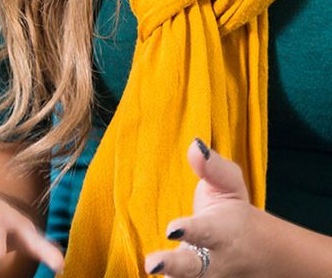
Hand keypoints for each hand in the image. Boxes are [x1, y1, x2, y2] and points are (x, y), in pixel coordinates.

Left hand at [144, 139, 272, 276]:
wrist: (260, 255)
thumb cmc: (233, 213)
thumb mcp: (230, 186)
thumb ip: (213, 167)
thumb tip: (195, 146)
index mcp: (221, 231)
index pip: (205, 231)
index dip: (190, 231)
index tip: (171, 228)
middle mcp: (214, 261)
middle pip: (193, 267)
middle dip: (174, 267)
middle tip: (152, 264)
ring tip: (150, 272)